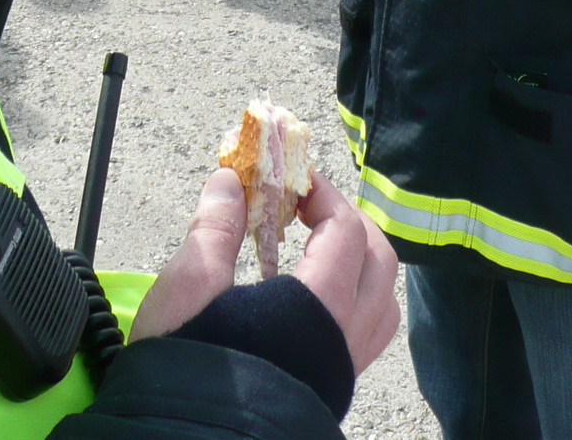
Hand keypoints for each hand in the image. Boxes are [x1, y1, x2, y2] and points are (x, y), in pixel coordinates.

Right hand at [130, 170, 399, 379]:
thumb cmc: (190, 363)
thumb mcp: (189, 286)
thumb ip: (215, 228)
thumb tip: (230, 181)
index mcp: (317, 305)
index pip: (346, 231)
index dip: (325, 196)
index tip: (294, 181)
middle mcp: (345, 338)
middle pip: (379, 262)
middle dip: (350, 223)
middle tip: (311, 207)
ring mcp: (345, 369)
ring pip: (382, 303)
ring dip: (361, 263)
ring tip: (320, 246)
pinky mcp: (334, 389)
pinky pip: (367, 334)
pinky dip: (355, 300)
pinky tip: (313, 297)